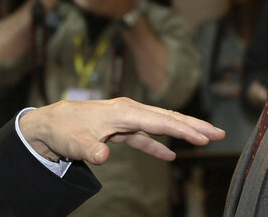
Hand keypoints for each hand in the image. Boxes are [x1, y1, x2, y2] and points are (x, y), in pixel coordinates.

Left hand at [18, 97, 224, 164]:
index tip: (205, 138)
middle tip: (219, 133)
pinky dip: (158, 145)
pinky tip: (170, 156)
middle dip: (194, 126)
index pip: (161, 121)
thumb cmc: (62, 129)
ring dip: (182, 132)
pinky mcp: (120, 129)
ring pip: (160, 124)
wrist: (48, 124)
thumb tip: (103, 156)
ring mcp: (126, 119)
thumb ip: (90, 149)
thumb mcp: (74, 142)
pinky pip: (146, 136)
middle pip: (167, 117)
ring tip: (205, 139)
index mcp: (124, 111)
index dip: (184, 130)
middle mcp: (129, 111)